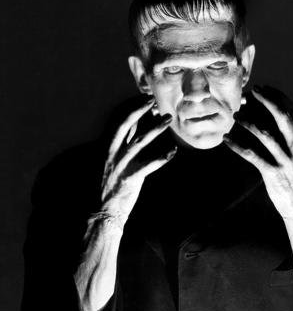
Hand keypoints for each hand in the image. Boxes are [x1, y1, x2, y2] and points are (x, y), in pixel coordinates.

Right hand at [100, 97, 175, 224]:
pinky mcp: (131, 178)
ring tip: (168, 119)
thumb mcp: (110, 162)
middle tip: (153, 99)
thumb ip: (120, 147)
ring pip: (140, 141)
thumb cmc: (108, 187)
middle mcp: (113, 153)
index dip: (132, 109)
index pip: (119, 123)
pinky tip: (173, 151)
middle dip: (139, 110)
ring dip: (155, 128)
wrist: (103, 211)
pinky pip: (150, 165)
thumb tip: (134, 131)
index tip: (145, 99)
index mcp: (107, 148)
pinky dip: (162, 157)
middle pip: (125, 125)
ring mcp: (122, 165)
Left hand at [224, 86, 292, 219]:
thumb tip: (274, 117)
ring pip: (265, 134)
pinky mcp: (273, 173)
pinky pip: (252, 155)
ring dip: (249, 122)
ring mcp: (285, 160)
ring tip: (236, 115)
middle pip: (282, 117)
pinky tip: (226, 140)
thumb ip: (291, 137)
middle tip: (251, 92)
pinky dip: (237, 146)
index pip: (292, 112)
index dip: (277, 97)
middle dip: (266, 101)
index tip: (263, 88)